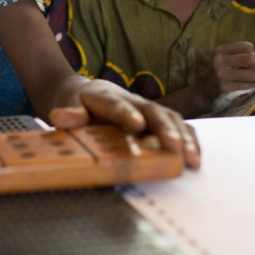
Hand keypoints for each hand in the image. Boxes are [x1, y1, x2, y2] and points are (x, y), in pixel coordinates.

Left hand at [47, 79, 200, 168]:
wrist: (88, 95)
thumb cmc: (80, 106)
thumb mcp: (70, 108)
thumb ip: (69, 115)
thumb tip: (58, 117)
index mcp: (107, 97)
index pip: (117, 105)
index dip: (126, 114)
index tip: (137, 124)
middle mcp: (132, 100)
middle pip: (152, 110)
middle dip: (165, 128)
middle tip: (175, 146)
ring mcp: (148, 109)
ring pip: (170, 118)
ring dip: (183, 137)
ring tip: (192, 159)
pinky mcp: (158, 119)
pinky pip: (178, 126)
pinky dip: (189, 140)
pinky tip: (196, 158)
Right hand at [199, 41, 254, 113]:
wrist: (205, 95)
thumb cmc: (221, 76)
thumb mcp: (226, 62)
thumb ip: (242, 58)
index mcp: (219, 51)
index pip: (248, 46)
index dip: (254, 56)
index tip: (250, 65)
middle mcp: (219, 60)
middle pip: (252, 58)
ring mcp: (221, 74)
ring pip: (254, 74)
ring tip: (252, 82)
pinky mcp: (225, 88)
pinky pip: (249, 86)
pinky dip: (251, 88)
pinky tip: (244, 89)